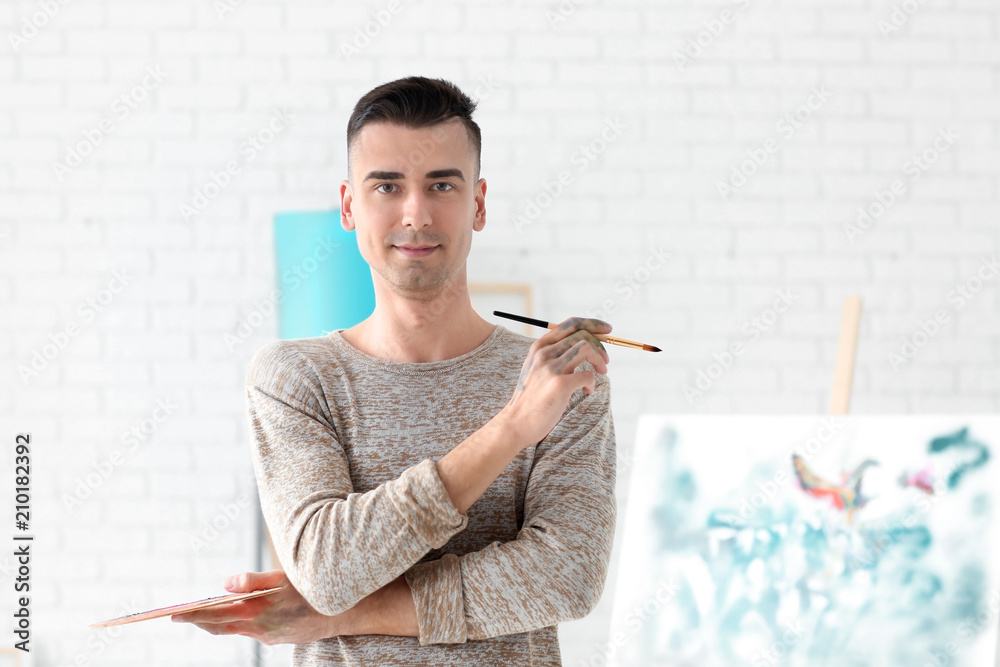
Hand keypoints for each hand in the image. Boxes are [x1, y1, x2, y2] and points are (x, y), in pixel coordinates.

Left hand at [170, 570, 341, 644]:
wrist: (343, 614)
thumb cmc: (313, 589)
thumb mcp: (283, 578)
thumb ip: (252, 580)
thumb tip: (224, 584)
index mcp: (257, 612)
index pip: (216, 615)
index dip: (193, 615)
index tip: (173, 614)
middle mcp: (259, 629)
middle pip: (220, 627)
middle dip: (199, 620)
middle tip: (178, 614)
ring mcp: (267, 637)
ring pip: (235, 630)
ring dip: (217, 623)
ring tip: (202, 615)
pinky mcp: (276, 639)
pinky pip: (251, 631)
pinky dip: (239, 623)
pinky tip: (239, 615)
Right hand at [502, 316, 610, 446]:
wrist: (515, 422)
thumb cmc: (531, 398)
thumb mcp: (536, 369)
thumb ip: (554, 355)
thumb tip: (585, 345)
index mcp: (539, 347)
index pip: (571, 324)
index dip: (593, 324)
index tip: (607, 330)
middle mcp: (544, 354)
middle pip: (582, 335)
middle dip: (601, 346)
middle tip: (605, 362)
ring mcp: (551, 368)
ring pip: (587, 349)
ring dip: (600, 360)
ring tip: (602, 373)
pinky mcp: (560, 384)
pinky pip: (588, 375)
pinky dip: (592, 383)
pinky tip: (586, 391)